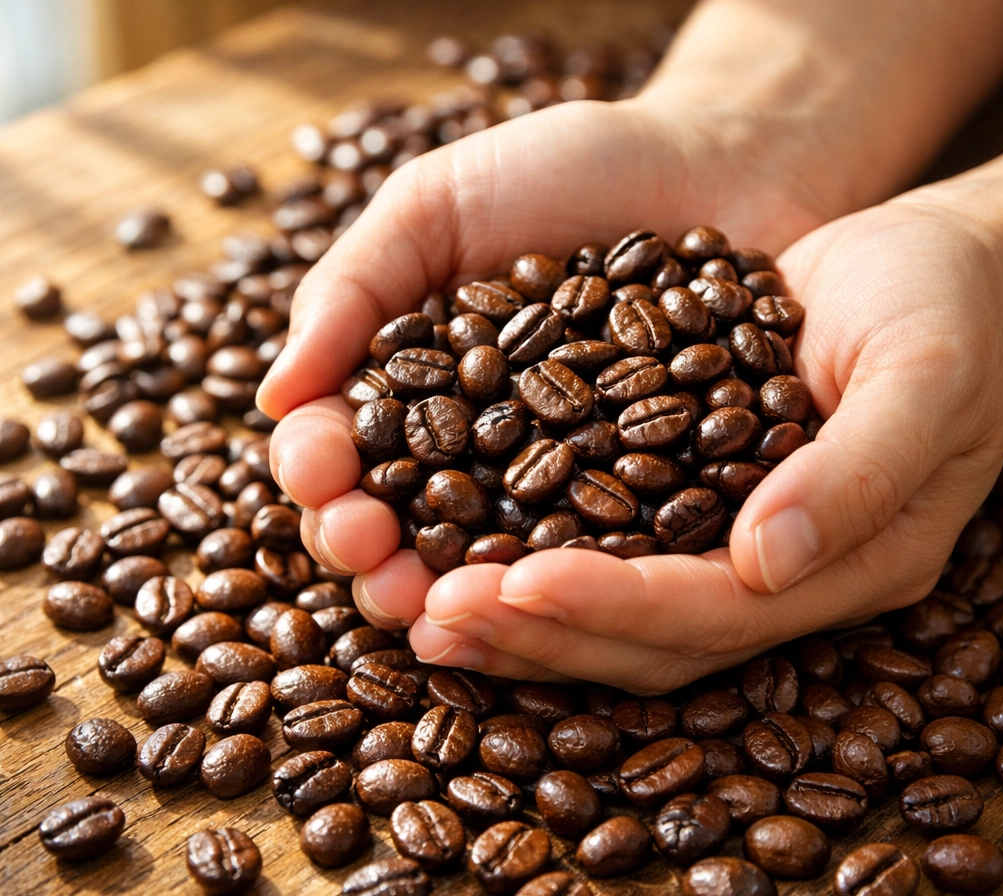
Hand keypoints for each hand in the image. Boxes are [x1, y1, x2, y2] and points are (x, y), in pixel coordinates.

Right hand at [258, 95, 825, 628]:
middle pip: (405, 527)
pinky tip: (541, 600)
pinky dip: (563, 584)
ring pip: (487, 563)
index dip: (320, 471)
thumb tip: (270, 396)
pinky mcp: (643, 507)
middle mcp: (476, 455)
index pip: (345, 451)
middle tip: (371, 554)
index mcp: (413, 392)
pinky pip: (596, 556)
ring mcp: (558, 487)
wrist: (716, 168)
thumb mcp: (437, 205)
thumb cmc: (567, 173)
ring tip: (437, 606)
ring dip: (452, 591)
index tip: (320, 473)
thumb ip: (352, 289)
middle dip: (373, 552)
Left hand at [411, 175, 1002, 688]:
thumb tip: (764, 561)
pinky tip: (461, 555)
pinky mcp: (693, 510)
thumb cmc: (946, 307)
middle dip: (540, 632)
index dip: (614, 607)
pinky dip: (531, 569)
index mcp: (849, 561)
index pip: (713, 611)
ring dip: (520, 622)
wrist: (935, 268)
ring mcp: (737, 552)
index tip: (515, 586)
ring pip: (617, 620)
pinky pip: (606, 558)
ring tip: (424, 609)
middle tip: (434, 616)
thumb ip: (857, 470)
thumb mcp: (924, 372)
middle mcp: (782, 577)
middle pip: (649, 639)